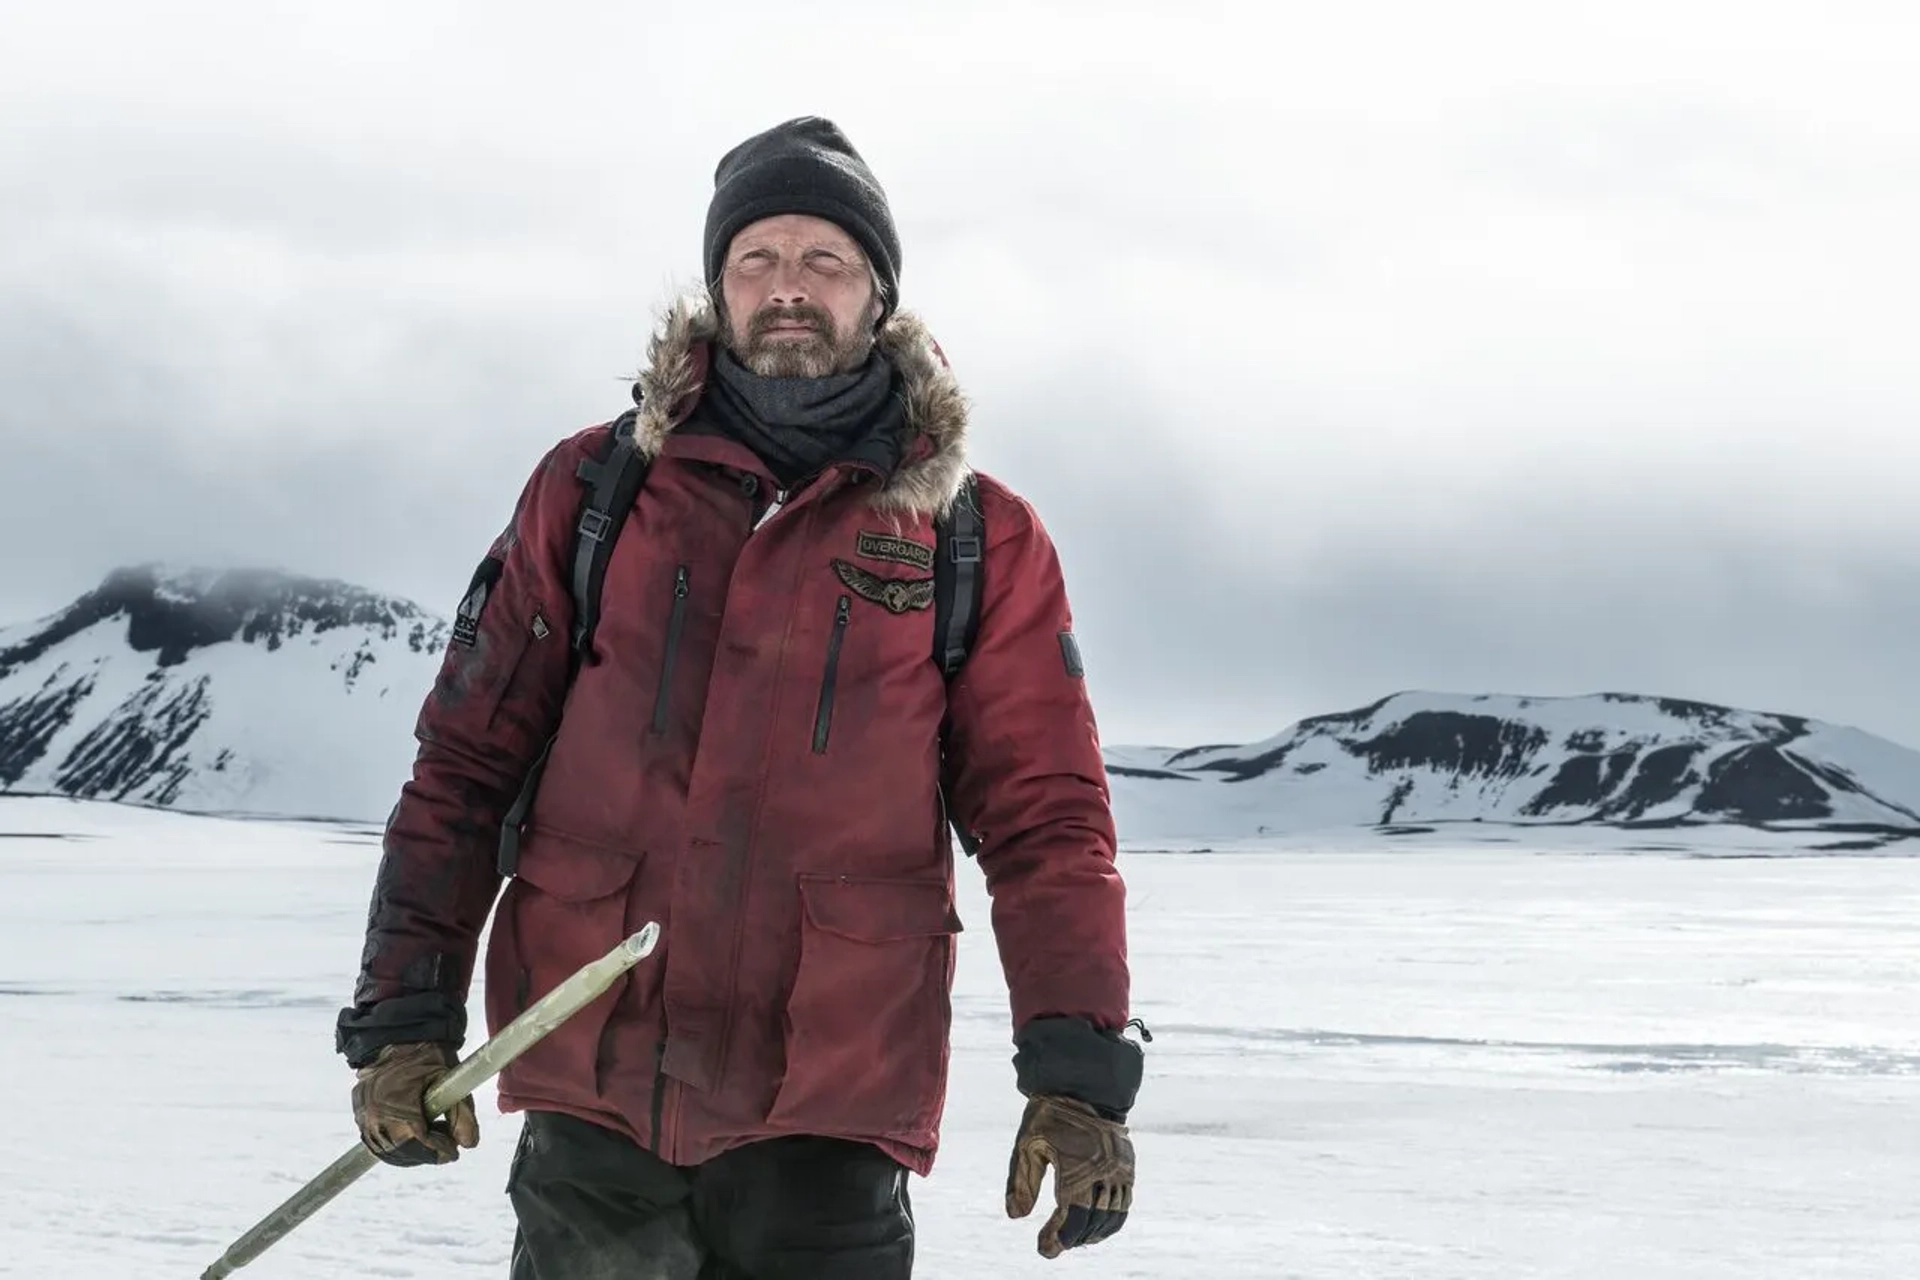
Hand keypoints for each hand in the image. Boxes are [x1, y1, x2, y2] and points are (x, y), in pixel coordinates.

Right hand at [351, 1041, 478, 1166]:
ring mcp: (363, 1114)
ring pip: (386, 1149)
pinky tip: (412, 1134)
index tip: (455, 1151)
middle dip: (425, 1153)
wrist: (399, 1031)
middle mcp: (374, 1115)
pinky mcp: (359, 1109)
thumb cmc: (426, 1053)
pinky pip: (375, 1137)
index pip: (419, 1143)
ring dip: (409, 1150)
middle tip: (445, 1145)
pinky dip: (394, 1141)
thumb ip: (462, 1115)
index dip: (440, 1150)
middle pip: (401, 1152)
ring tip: (431, 1138)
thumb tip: (469, 1144)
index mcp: (395, 1107)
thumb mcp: (449, 1081)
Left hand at [1004, 1094, 1134, 1257]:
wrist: (1084, 1084)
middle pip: (1093, 1223)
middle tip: (1052, 1244)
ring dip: (1094, 1233)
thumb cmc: (1049, 1115)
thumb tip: (1015, 1217)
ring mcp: (1120, 1171)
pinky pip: (1125, 1203)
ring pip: (1113, 1217)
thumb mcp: (1027, 1146)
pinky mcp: (1127, 1166)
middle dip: (1073, 1239)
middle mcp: (1105, 1174)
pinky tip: (1094, 1223)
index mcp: (1080, 1171)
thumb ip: (1021, 1183)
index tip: (1044, 1248)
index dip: (1058, 1240)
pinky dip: (1111, 1219)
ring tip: (1073, 1238)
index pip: (1073, 1221)